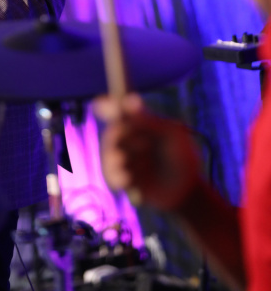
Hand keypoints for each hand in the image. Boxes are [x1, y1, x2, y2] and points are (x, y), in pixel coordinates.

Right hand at [94, 93, 201, 211]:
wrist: (189, 191)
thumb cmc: (184, 156)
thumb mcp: (172, 134)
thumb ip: (150, 120)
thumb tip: (130, 99)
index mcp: (140, 124)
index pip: (119, 111)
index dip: (108, 106)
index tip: (100, 104)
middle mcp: (129, 140)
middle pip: (112, 133)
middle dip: (115, 136)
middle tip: (119, 135)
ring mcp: (125, 159)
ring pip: (108, 155)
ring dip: (113, 157)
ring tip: (122, 161)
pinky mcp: (124, 179)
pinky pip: (111, 176)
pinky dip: (116, 176)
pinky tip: (125, 180)